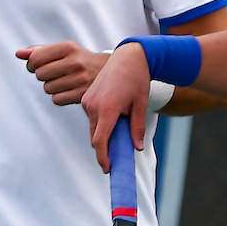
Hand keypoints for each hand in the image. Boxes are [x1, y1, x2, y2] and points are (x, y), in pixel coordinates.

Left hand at [16, 41, 108, 104]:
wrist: (108, 71)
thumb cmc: (81, 59)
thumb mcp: (63, 49)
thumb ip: (40, 50)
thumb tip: (19, 53)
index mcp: (68, 47)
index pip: (35, 58)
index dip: (32, 64)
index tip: (38, 65)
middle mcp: (74, 62)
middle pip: (40, 74)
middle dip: (43, 75)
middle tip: (55, 73)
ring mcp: (79, 79)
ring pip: (47, 88)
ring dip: (52, 86)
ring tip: (64, 81)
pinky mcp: (82, 94)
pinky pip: (56, 100)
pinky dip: (59, 97)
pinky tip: (68, 90)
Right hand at [81, 43, 150, 170]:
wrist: (128, 57)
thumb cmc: (137, 78)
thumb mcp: (140, 104)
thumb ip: (137, 127)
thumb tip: (136, 147)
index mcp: (108, 108)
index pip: (100, 140)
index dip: (103, 157)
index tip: (107, 168)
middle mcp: (93, 105)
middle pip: (95, 136)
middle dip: (104, 149)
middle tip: (116, 157)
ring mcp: (87, 100)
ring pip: (93, 127)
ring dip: (102, 134)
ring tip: (119, 131)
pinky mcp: (86, 97)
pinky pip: (91, 117)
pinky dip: (100, 123)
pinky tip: (113, 118)